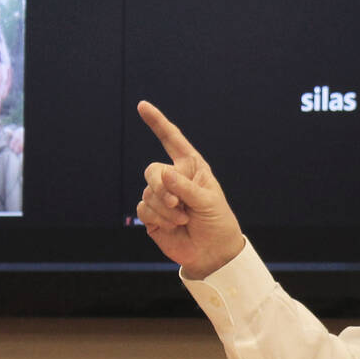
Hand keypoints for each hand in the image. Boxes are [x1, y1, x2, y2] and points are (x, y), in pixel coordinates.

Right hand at [136, 100, 245, 276]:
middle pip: (153, 170)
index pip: (172, 140)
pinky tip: (173, 226)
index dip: (157, 123)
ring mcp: (161, 196)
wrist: (212, 252)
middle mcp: (174, 178)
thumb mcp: (208, 201)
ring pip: (149, 192)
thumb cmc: (217, 222)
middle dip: (162, 187)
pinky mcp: (152, 214)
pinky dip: (158, 218)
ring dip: (166, 208)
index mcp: (191, 167)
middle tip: (179, 204)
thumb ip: (185, 186)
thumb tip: (162, 173)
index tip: (142, 106)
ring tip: (183, 219)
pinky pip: (143, 208)